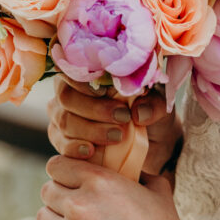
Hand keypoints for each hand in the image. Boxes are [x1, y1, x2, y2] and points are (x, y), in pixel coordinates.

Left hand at [29, 155, 193, 219]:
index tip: (69, 181)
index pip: (57, 166)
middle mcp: (80, 205)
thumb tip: (129, 167)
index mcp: (100, 181)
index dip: (63, 172)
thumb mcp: (156, 188)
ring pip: (42, 217)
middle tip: (71, 207)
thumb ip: (136, 173)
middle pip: (47, 191)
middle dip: (59, 196)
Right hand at [47, 76, 182, 174]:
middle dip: (94, 108)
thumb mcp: (159, 103)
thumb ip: (153, 104)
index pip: (74, 68)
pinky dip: (74, 147)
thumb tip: (139, 113)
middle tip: (122, 117)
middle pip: (66, 96)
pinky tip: (90, 151)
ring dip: (90, 129)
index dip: (85, 81)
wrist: (152, 141)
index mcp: (90, 70)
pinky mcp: (62, 138)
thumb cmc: (150, 110)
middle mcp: (69, 89)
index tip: (106, 92)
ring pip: (64, 120)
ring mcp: (62, 114)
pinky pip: (60, 142)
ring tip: (118, 136)